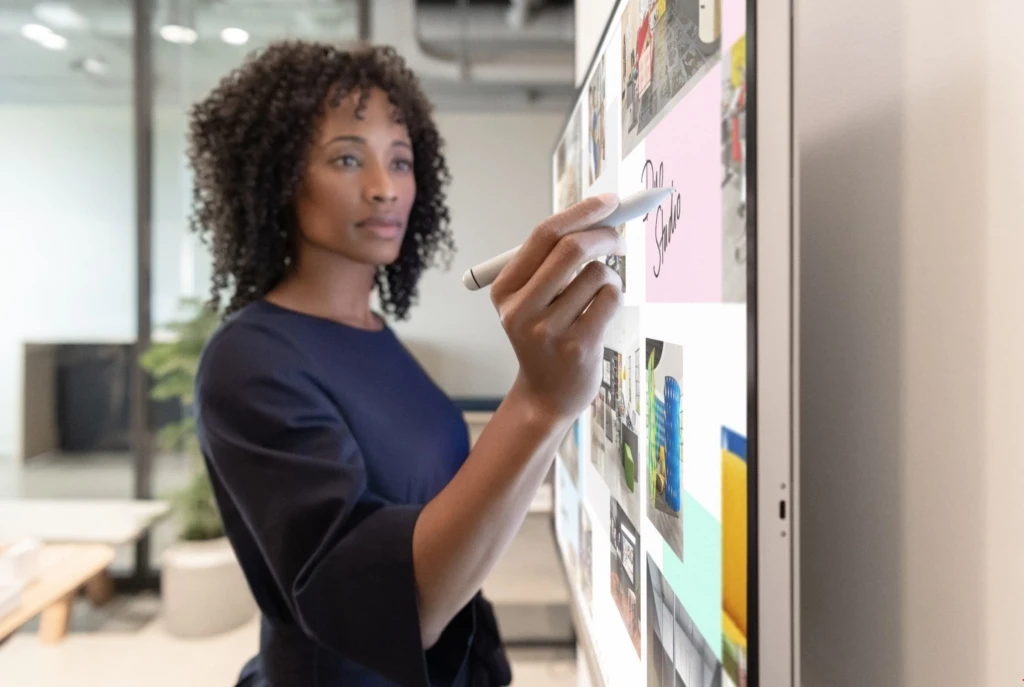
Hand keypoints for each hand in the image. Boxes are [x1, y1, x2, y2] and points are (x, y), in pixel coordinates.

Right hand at [490, 193, 624, 421]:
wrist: (546, 395)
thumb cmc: (545, 335)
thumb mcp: (532, 298)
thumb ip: (553, 259)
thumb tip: (600, 213)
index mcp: (505, 290)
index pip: (544, 235)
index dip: (580, 211)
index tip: (609, 201)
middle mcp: (520, 309)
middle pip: (571, 248)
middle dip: (604, 235)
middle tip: (619, 239)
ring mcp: (548, 331)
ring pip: (597, 274)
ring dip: (608, 276)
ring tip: (598, 295)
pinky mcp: (578, 347)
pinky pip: (610, 299)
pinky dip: (614, 297)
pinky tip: (601, 314)